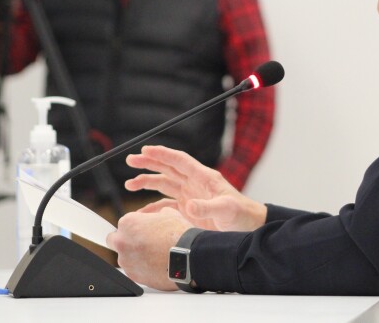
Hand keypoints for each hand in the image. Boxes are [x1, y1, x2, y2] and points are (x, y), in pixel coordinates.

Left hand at [106, 206, 188, 290]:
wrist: (189, 256)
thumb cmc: (179, 234)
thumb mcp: (168, 213)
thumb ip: (153, 215)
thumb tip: (154, 218)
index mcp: (128, 223)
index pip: (122, 224)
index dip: (134, 226)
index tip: (142, 230)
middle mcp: (122, 242)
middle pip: (114, 241)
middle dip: (125, 241)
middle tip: (142, 242)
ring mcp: (126, 261)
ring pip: (125, 257)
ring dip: (135, 255)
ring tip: (155, 254)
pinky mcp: (133, 276)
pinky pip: (134, 270)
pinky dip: (142, 267)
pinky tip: (156, 264)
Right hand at [125, 145, 266, 231]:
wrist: (249, 229)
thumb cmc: (242, 216)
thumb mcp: (227, 210)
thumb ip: (208, 208)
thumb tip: (190, 206)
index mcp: (204, 178)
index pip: (180, 161)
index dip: (163, 154)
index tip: (145, 149)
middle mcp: (194, 184)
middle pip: (168, 168)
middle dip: (149, 163)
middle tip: (130, 160)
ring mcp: (190, 197)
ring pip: (164, 185)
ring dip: (147, 182)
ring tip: (130, 184)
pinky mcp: (188, 211)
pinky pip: (166, 206)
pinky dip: (152, 207)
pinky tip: (141, 211)